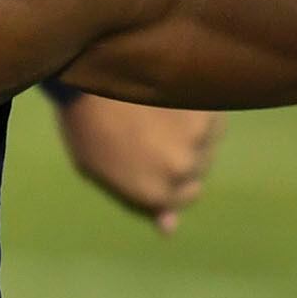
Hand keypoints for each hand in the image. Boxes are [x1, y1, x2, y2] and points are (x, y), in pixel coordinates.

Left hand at [55, 95, 223, 233]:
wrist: (83, 68)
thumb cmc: (84, 120)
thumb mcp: (99, 170)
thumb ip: (141, 201)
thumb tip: (170, 228)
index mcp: (152, 193)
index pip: (188, 195)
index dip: (172, 173)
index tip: (154, 151)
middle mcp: (179, 170)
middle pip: (200, 166)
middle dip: (182, 150)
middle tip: (148, 124)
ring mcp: (195, 138)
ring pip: (208, 138)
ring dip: (191, 125)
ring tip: (154, 106)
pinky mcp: (205, 105)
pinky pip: (212, 112)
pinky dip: (197, 103)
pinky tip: (166, 91)